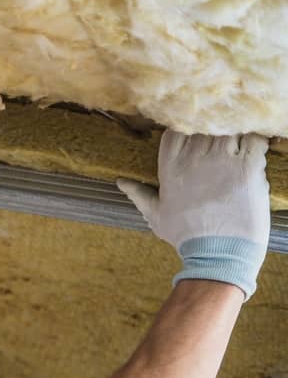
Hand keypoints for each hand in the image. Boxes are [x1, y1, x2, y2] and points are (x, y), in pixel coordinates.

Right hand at [117, 130, 270, 298]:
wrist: (218, 252)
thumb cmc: (186, 235)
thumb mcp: (156, 215)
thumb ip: (139, 194)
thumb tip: (120, 183)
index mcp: (171, 167)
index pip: (177, 131)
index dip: (188, 130)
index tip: (195, 138)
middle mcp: (194, 158)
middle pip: (206, 126)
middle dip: (215, 131)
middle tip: (222, 144)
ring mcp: (221, 160)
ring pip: (231, 129)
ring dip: (237, 135)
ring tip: (239, 148)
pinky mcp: (247, 166)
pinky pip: (254, 139)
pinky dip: (256, 142)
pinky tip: (255, 154)